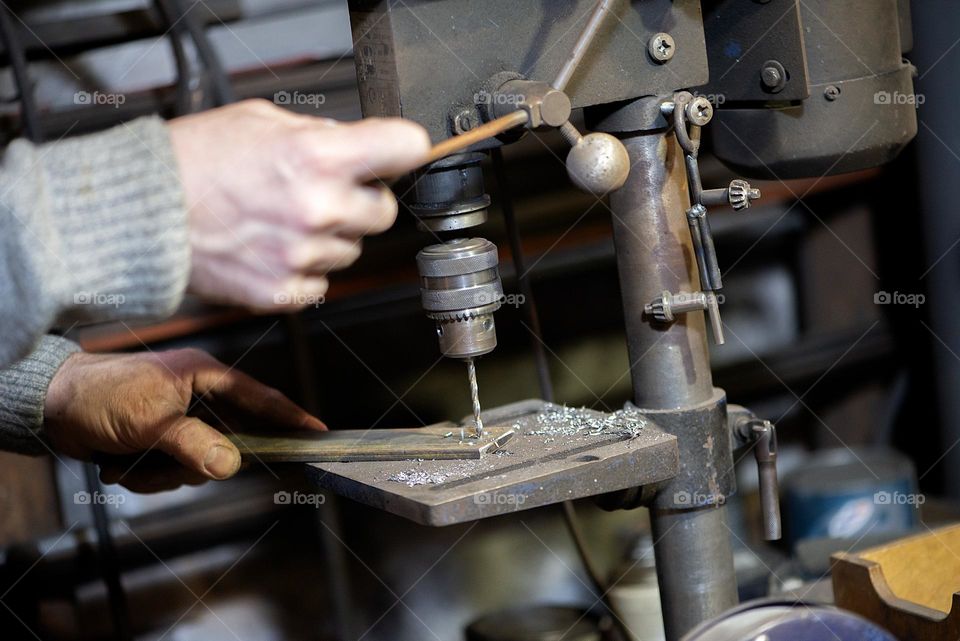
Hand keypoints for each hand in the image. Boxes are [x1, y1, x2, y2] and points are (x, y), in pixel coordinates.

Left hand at [44, 348, 324, 491]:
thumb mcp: (151, 422)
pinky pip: (177, 471)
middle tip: (161, 463)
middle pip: (227, 442)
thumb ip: (195, 444)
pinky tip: (124, 465)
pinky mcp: (163, 439)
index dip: (289, 416)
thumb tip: (232, 465)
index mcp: (203, 375)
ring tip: (130, 462)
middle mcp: (197, 395)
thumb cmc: (101, 396)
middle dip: (193, 462)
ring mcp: (181, 418)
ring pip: (200, 462)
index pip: (259, 396)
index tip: (318, 432)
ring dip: (165, 473)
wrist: (51, 406)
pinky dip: (151, 476)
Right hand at [169, 99, 430, 310]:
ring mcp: (303, 254)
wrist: (142, 214)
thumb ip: (319, 134)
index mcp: (317, 157)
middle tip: (324, 192)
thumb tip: (357, 146)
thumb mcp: (261, 121)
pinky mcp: (283, 291)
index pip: (405, 149)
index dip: (404, 148)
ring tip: (284, 220)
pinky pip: (323, 283)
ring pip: (353, 250)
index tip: (397, 153)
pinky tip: (274, 248)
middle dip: (363, 200)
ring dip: (332, 237)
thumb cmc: (194, 161)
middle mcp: (318, 208)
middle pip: (385, 211)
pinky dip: (306, 269)